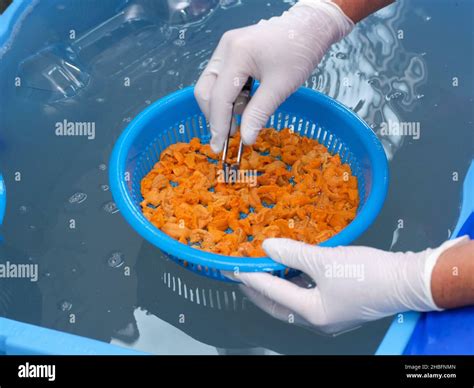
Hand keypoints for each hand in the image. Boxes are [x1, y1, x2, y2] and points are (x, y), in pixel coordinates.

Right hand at [194, 0, 352, 152]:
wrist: (310, 27)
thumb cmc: (299, 53)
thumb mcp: (280, 87)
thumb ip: (258, 114)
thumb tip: (246, 139)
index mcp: (237, 54)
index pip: (219, 97)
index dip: (218, 125)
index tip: (218, 147)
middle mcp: (225, 48)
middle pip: (206, 90)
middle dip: (215, 116)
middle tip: (230, 135)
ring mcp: (226, 48)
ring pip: (211, 85)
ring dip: (223, 107)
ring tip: (243, 117)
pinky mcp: (231, 51)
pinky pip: (221, 79)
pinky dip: (230, 96)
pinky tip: (246, 103)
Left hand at [236, 237, 468, 334]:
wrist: (408, 281)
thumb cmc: (367, 273)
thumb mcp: (325, 260)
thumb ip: (293, 253)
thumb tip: (268, 247)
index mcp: (312, 313)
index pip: (273, 294)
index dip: (251, 279)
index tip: (234, 269)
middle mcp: (318, 320)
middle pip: (280, 306)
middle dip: (259, 292)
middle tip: (243, 277)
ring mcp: (331, 316)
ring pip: (294, 302)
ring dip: (278, 288)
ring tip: (264, 273)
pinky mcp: (341, 306)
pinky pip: (309, 298)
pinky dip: (296, 286)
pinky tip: (292, 272)